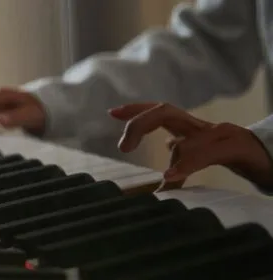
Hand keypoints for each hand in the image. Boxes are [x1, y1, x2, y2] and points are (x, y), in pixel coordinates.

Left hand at [110, 103, 272, 190]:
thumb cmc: (235, 157)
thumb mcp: (201, 161)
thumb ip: (181, 164)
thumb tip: (160, 176)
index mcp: (191, 127)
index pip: (159, 110)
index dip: (136, 109)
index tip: (111, 112)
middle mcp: (203, 126)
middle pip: (167, 111)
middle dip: (141, 122)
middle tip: (123, 146)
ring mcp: (222, 135)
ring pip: (189, 132)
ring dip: (164, 148)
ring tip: (152, 168)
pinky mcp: (238, 149)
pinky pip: (210, 153)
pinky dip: (189, 163)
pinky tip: (171, 176)